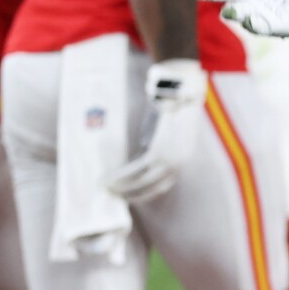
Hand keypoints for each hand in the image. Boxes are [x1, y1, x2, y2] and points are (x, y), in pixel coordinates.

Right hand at [107, 60, 206, 203]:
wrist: (180, 93)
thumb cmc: (172, 109)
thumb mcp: (166, 132)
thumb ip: (155, 146)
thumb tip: (139, 153)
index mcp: (181, 160)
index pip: (162, 185)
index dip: (144, 193)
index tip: (130, 196)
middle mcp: (178, 164)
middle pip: (151, 187)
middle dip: (130, 193)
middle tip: (113, 195)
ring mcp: (169, 159)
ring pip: (142, 181)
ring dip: (123, 187)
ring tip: (106, 188)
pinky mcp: (159, 152)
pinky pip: (136, 170)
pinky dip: (122, 176)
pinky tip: (110, 179)